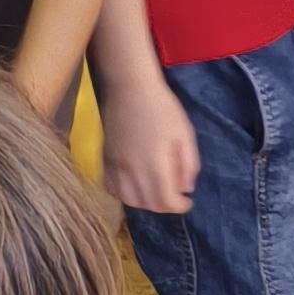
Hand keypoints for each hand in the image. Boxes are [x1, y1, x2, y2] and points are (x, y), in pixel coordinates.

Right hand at [99, 75, 199, 217]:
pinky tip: (133, 185)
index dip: (179, 206)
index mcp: (155, 164)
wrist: (130, 87)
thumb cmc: (162, 108)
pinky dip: (122, 193)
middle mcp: (132, 170)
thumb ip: (188, 164)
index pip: (165, 201)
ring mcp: (115, 165)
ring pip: (127, 200)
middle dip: (164, 205)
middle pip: (147, 204)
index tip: (187, 202)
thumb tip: (186, 188)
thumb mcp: (185, 134)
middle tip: (173, 196)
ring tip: (155, 192)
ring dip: (144, 202)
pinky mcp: (104, 158)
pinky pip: (110, 187)